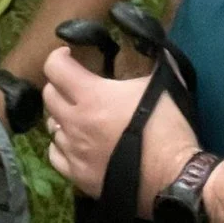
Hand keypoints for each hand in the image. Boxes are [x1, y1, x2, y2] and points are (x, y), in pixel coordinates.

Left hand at [42, 45, 198, 211]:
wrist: (173, 176)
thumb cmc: (168, 128)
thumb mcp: (162, 85)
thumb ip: (151, 63)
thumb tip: (156, 46)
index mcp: (92, 96)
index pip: (55, 68)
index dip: (59, 57)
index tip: (69, 56)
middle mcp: (75, 122)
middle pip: (49, 96)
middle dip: (60, 85)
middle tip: (76, 86)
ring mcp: (74, 151)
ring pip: (50, 126)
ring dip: (61, 117)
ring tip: (77, 117)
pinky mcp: (77, 176)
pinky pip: (55, 155)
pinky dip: (61, 146)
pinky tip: (74, 144)